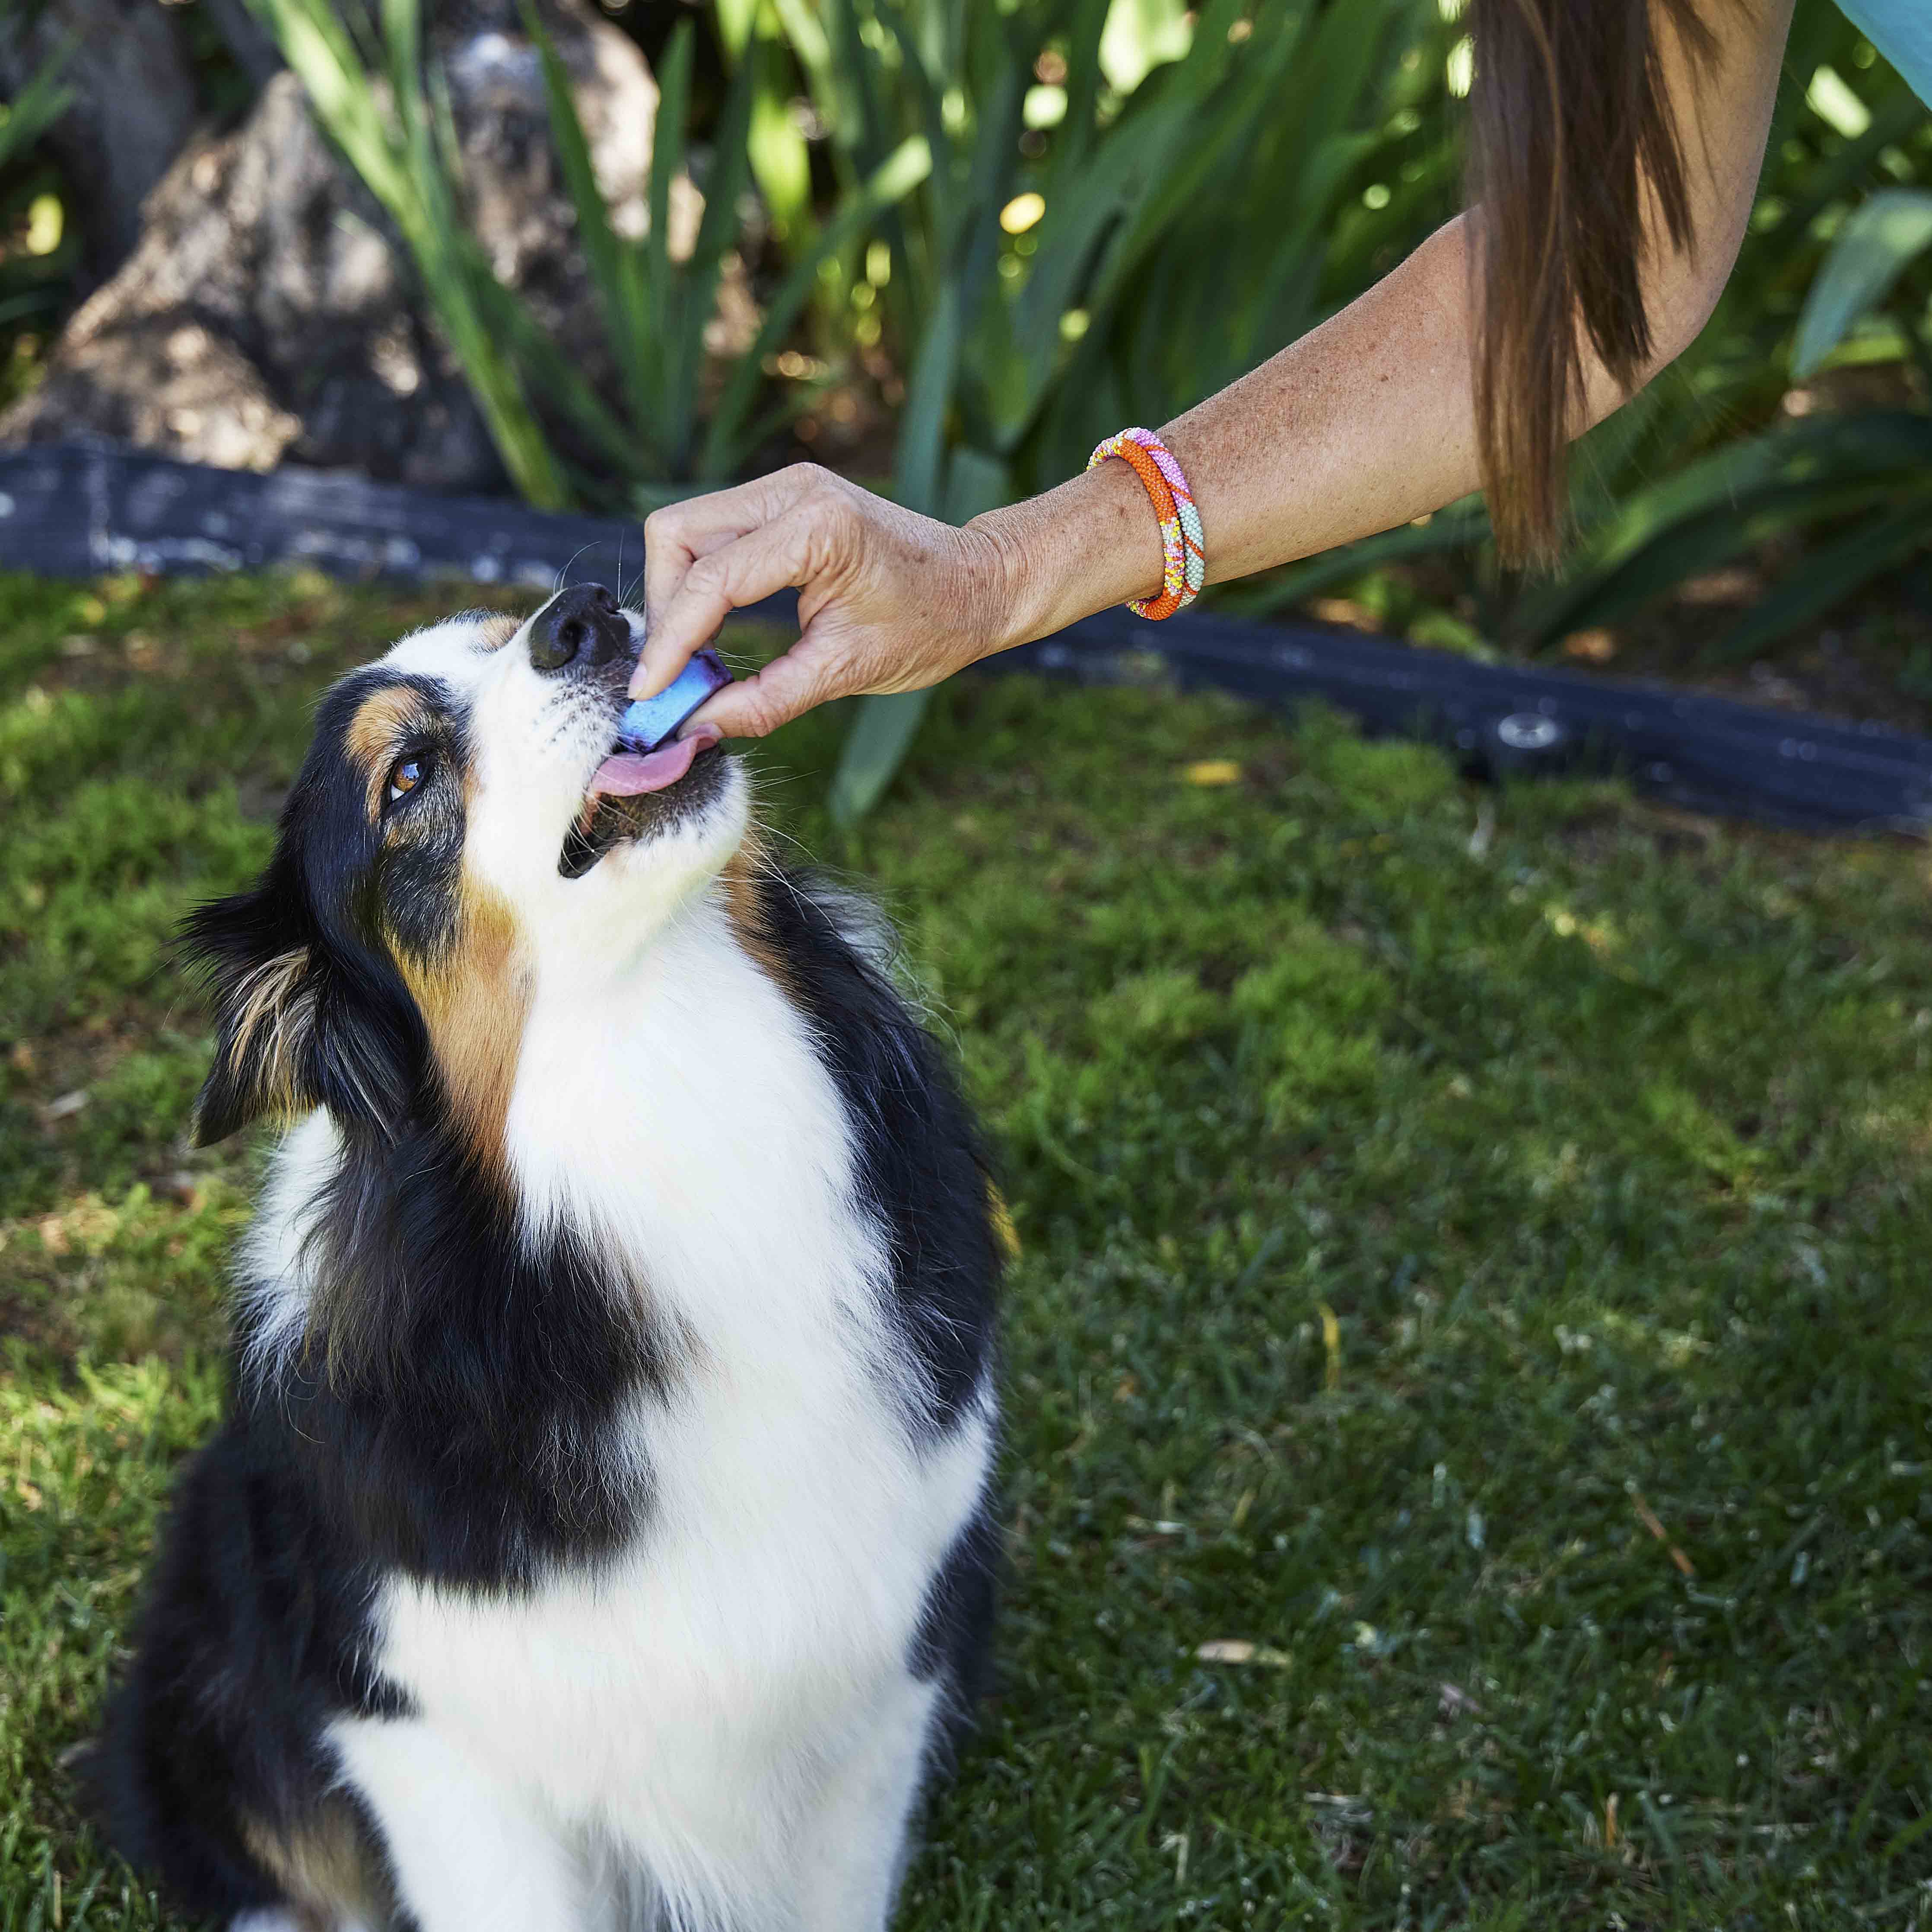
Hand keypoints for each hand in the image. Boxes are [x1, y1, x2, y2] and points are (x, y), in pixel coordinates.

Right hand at [632, 465, 1021, 739]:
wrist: (981, 582)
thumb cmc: (932, 625)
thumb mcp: (846, 672)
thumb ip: (765, 700)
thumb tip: (695, 726)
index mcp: (818, 528)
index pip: (711, 581)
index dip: (670, 643)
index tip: (649, 695)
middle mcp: (794, 490)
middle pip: (677, 535)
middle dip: (665, 608)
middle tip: (674, 675)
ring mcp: (787, 486)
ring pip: (686, 529)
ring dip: (678, 594)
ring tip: (693, 657)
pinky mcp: (784, 497)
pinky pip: (714, 533)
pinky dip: (701, 581)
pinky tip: (714, 630)